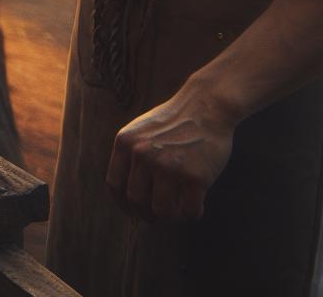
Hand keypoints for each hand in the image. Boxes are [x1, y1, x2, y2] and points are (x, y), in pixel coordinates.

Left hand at [106, 84, 238, 219]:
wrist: (207, 105)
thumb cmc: (175, 120)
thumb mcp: (140, 130)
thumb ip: (130, 154)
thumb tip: (124, 191)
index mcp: (125, 143)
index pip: (114, 185)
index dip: (122, 204)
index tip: (132, 212)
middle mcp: (143, 155)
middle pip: (137, 201)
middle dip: (146, 214)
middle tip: (157, 217)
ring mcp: (169, 166)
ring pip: (162, 211)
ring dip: (170, 217)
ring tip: (178, 213)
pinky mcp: (195, 176)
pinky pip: (190, 210)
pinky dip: (193, 214)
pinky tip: (196, 208)